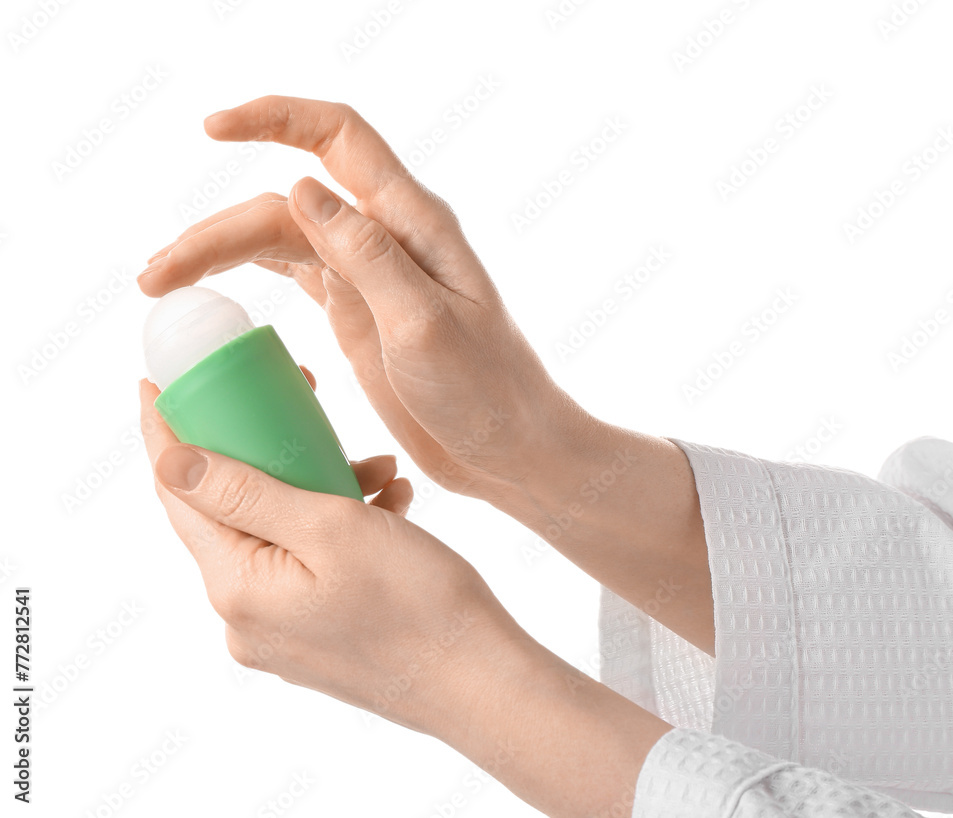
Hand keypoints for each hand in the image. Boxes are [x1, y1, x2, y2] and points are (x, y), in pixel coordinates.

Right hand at [138, 95, 577, 502]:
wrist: (509, 449)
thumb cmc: (486, 393)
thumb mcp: (425, 326)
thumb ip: (368, 256)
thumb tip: (302, 188)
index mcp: (414, 226)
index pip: (340, 139)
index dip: (275, 119)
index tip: (212, 129)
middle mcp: (387, 239)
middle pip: (286, 205)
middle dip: (217, 230)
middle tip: (156, 279)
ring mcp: (369, 276)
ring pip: (280, 239)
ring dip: (219, 253)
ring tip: (160, 285)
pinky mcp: (357, 314)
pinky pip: (293, 274)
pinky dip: (247, 273)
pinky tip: (212, 284)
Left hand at [140, 375, 506, 730]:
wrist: (481, 683)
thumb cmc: (418, 605)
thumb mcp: (332, 530)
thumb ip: (248, 493)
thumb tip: (173, 462)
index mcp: (237, 589)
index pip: (179, 496)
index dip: (165, 435)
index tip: (156, 385)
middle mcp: (245, 618)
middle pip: (233, 510)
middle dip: (269, 451)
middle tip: (295, 400)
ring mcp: (281, 632)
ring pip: (282, 532)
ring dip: (323, 488)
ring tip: (382, 469)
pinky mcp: (317, 635)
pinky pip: (311, 563)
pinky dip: (343, 528)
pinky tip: (391, 507)